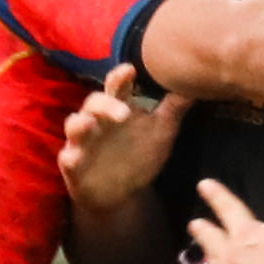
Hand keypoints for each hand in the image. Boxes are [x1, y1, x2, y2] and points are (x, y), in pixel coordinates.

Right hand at [59, 63, 191, 210]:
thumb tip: (196, 84)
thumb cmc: (138, 156)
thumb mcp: (161, 134)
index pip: (117, 87)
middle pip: (94, 103)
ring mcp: (82, 141)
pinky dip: (69, 156)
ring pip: (74, 125)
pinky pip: (67, 157)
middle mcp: (97, 120)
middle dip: (105, 104)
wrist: (119, 193)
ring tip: (87, 125)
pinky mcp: (72, 164)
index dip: (120, 76)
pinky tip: (73, 158)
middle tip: (123, 112)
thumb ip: (174, 110)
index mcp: (118, 108)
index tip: (130, 70)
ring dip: (79, 124)